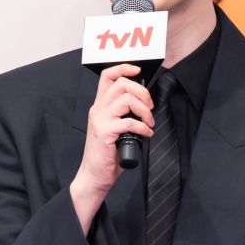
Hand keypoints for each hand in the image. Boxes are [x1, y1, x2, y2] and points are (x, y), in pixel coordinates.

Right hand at [70, 64, 154, 232]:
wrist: (95, 176)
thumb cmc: (108, 155)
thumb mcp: (116, 129)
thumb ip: (125, 115)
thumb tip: (146, 106)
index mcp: (100, 106)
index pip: (107, 76)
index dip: (123, 68)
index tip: (138, 71)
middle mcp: (98, 109)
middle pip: (121, 83)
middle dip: (142, 91)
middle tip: (150, 107)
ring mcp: (100, 120)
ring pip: (126, 99)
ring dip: (144, 109)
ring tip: (149, 122)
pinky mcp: (104, 132)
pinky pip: (129, 121)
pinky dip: (143, 126)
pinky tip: (146, 134)